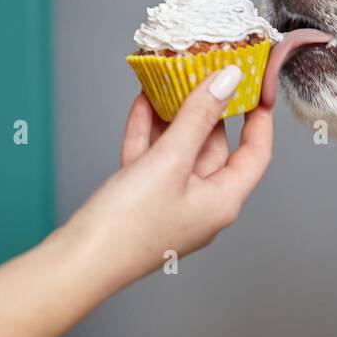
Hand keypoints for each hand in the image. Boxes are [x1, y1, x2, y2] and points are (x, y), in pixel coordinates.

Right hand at [68, 65, 273, 288]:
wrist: (76, 263)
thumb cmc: (129, 224)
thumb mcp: (170, 160)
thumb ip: (199, 116)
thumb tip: (228, 81)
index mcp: (223, 201)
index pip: (256, 152)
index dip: (260, 118)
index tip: (258, 88)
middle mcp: (202, 204)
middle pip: (215, 147)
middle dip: (208, 109)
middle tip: (205, 73)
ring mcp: (170, 203)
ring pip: (180, 150)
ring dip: (175, 116)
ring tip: (173, 79)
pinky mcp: (141, 202)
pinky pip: (152, 160)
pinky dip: (150, 132)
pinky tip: (144, 103)